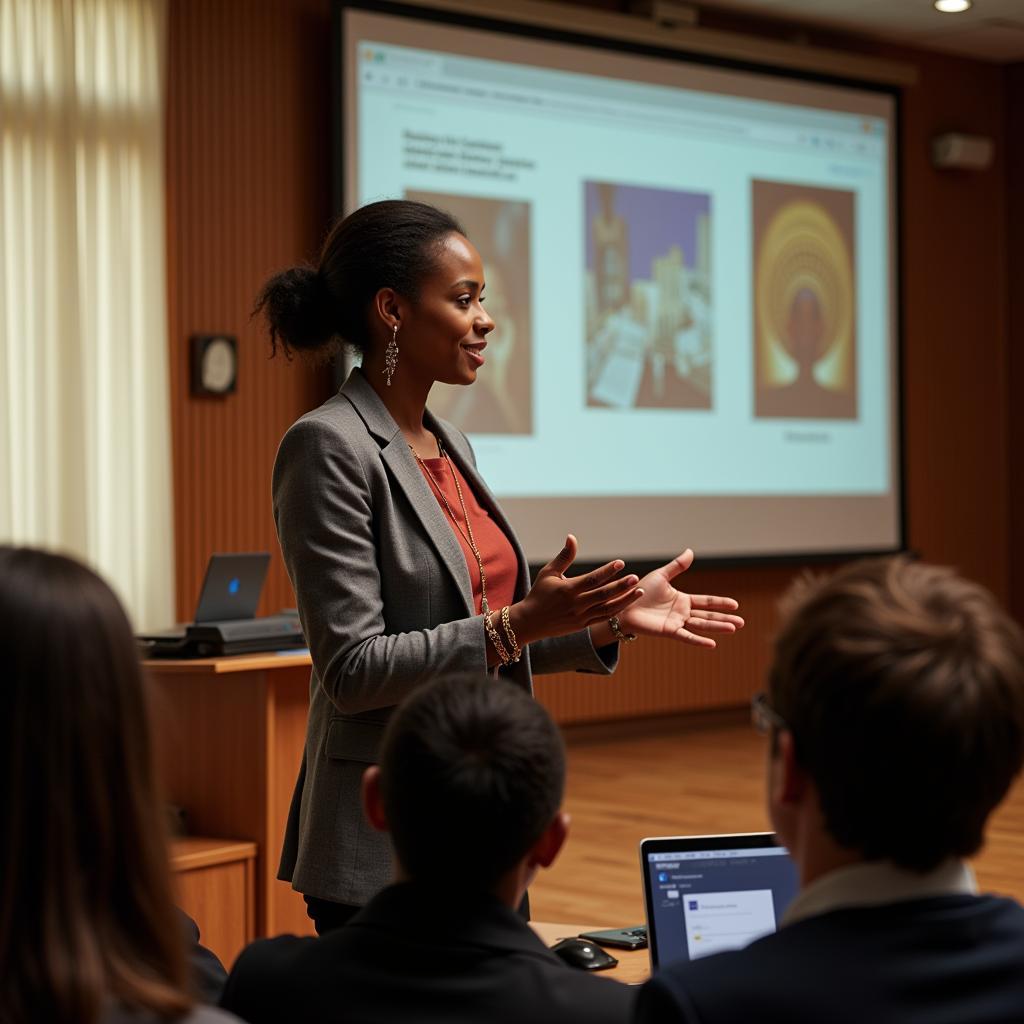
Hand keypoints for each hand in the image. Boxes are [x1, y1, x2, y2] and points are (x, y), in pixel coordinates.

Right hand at [511, 535, 641, 645]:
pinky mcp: (583, 625)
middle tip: (636, 578)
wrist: (530, 622)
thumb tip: (572, 537)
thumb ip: (564, 556)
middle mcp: (576, 604)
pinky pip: (603, 618)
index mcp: (567, 589)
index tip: (620, 562)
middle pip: (603, 595)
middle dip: (621, 586)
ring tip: (639, 591)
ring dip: (625, 600)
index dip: (607, 571)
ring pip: (607, 608)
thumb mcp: (549, 572)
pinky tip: (627, 602)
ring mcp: (580, 617)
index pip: (592, 579)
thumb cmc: (539, 593)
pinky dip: (617, 610)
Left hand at [617, 549, 744, 648]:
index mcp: (682, 600)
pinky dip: (698, 640)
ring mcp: (677, 623)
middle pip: (708, 616)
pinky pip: (686, 636)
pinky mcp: (668, 631)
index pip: (706, 602)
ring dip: (717, 627)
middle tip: (742, 623)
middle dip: (725, 619)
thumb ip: (677, 566)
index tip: (736, 605)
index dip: (720, 603)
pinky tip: (712, 644)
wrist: (623, 604)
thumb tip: (691, 551)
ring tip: (733, 628)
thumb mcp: (661, 576)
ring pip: (701, 626)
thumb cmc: (640, 591)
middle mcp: (682, 613)